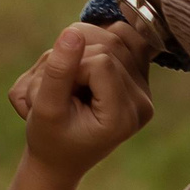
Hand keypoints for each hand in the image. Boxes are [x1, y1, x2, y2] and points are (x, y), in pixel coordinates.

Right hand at [0, 27, 155, 189]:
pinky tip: (84, 62)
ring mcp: (144, 88)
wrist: (62, 156)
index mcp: (123, 117)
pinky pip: (125, 36)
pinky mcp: (139, 75)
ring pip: (115, 34)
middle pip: (109, 44)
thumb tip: (73, 32)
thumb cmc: (49, 138)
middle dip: (74, 56)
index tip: (56, 93)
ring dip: (82, 46)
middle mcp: (142, 102)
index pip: (101, 61)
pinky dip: (99, 38)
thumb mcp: (45, 108)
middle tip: (56, 87)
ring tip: (69, 78)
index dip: (70, 67)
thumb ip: (59, 72)